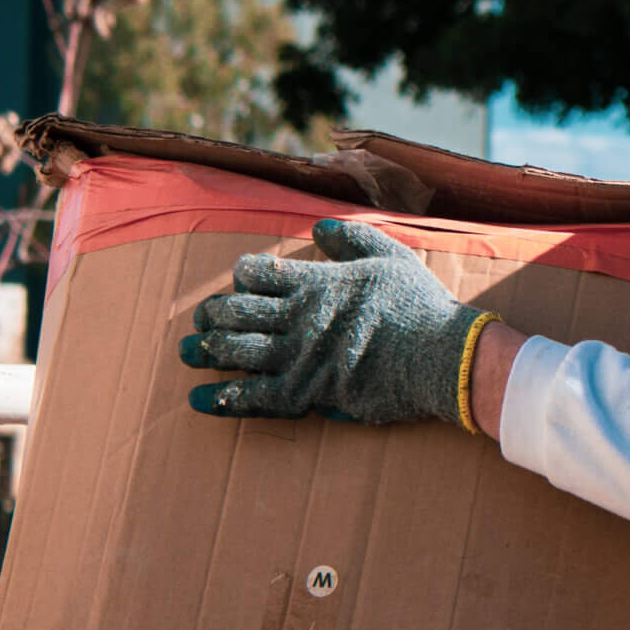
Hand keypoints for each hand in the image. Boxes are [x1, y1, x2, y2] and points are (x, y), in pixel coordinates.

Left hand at [180, 218, 489, 426]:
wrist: (441, 357)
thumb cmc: (420, 305)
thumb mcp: (391, 256)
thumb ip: (351, 239)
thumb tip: (319, 229)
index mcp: (316, 283)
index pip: (256, 272)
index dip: (242, 275)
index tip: (244, 283)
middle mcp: (300, 318)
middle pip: (234, 311)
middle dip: (212, 314)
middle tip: (204, 320)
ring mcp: (300, 357)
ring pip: (235, 352)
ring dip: (205, 351)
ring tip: (189, 353)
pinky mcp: (308, 394)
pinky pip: (254, 398)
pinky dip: (222, 400)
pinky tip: (197, 400)